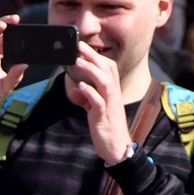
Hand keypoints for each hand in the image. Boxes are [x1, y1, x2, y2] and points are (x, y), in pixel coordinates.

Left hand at [65, 41, 132, 164]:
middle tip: (79, 45)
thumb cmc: (107, 128)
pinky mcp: (104, 117)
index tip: (83, 47)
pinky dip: (90, 92)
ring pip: (104, 81)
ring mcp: (110, 105)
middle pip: (107, 69)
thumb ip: (86, 98)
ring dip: (91, 70)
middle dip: (93, 56)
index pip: (109, 67)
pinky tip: (81, 86)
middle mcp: (113, 95)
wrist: (117, 148)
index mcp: (112, 91)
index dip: (97, 56)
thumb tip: (76, 89)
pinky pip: (99, 102)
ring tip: (78, 61)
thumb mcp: (94, 110)